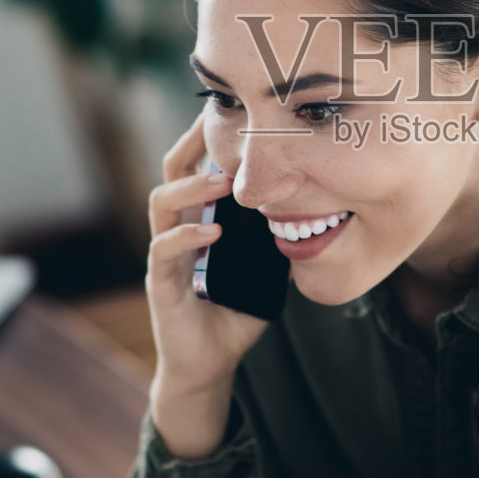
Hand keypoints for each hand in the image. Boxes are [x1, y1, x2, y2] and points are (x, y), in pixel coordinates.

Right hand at [145, 110, 269, 395]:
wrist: (207, 366)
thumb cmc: (234, 314)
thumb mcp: (264, 269)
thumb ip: (278, 240)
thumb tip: (317, 212)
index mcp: (198, 221)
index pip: (195, 168)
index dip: (206, 139)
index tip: (230, 111)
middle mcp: (176, 231)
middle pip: (169, 173)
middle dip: (189, 144)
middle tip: (214, 123)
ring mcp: (165, 257)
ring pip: (161, 205)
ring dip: (191, 187)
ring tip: (221, 179)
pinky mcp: (161, 286)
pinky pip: (165, 252)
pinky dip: (187, 236)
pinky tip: (212, 230)